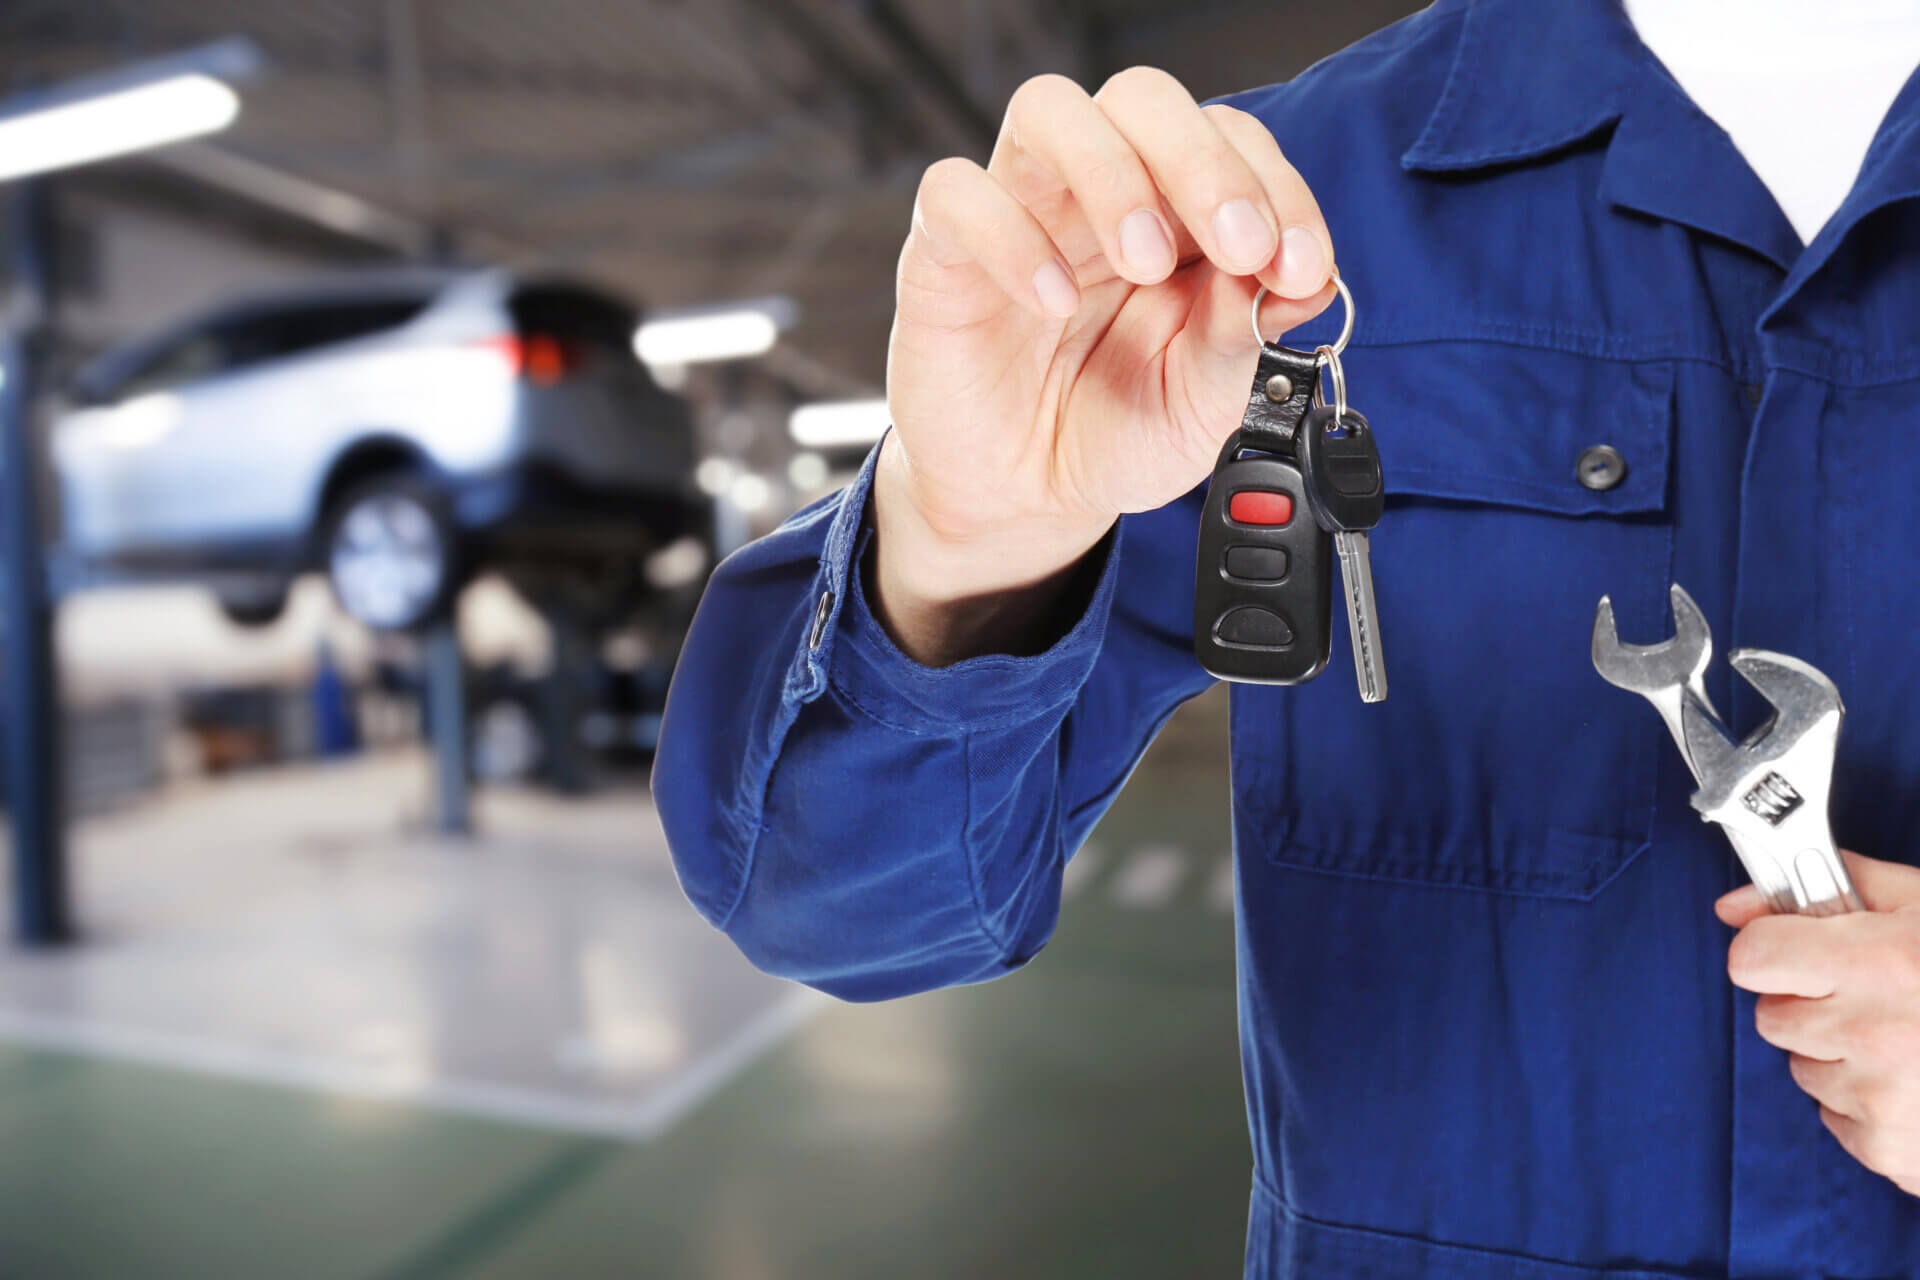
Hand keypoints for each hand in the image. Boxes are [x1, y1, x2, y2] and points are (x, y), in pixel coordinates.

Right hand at [877, 68, 1336, 663]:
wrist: (1027, 500)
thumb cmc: (1115, 436)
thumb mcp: (1201, 407)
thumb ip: (1243, 340)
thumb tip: (1305, 281)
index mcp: (1177, 216)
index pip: (1230, 142)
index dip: (1277, 189)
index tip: (1301, 266)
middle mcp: (1099, 194)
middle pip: (1143, 99)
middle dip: (1204, 162)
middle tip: (1240, 247)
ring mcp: (1021, 212)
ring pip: (1048, 110)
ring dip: (1112, 172)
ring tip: (1144, 265)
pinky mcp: (946, 251)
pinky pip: (958, 195)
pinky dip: (1010, 238)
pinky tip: (1054, 302)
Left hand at [1717, 850, 1919, 1195]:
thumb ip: (1834, 885)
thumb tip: (1734, 906)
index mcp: (1882, 963)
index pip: (1753, 959)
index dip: (1774, 949)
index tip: (1800, 949)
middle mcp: (1876, 1034)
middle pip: (1773, 1017)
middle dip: (1812, 1004)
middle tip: (1875, 996)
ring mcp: (1882, 1100)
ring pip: (1803, 1069)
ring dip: (1840, 1056)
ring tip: (1909, 1042)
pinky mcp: (1890, 1150)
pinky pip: (1837, 1120)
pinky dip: (1866, 1107)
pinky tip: (1916, 1084)